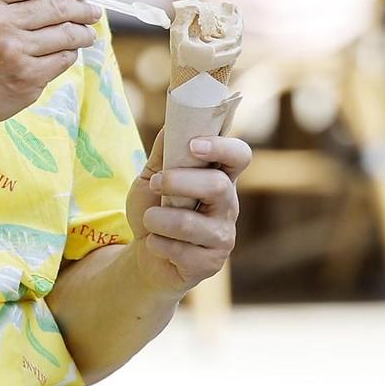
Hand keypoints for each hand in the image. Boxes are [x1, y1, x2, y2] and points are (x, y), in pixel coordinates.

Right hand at [0, 0, 102, 146]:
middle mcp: (0, 23)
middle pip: (59, 5)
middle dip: (83, 8)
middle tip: (92, 11)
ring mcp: (15, 53)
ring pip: (67, 34)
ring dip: (83, 32)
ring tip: (86, 33)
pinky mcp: (27, 79)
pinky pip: (63, 60)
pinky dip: (69, 54)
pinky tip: (65, 52)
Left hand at [123, 132, 251, 292]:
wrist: (144, 254)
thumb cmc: (154, 209)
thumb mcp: (152, 177)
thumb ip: (164, 152)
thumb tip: (172, 122)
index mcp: (219, 177)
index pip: (240, 155)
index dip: (222, 147)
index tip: (193, 146)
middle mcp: (228, 205)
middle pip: (217, 186)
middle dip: (178, 182)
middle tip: (154, 184)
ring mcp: (223, 235)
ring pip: (191, 223)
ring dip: (158, 218)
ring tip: (149, 219)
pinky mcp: (211, 263)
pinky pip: (180, 250)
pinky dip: (156, 244)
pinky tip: (156, 245)